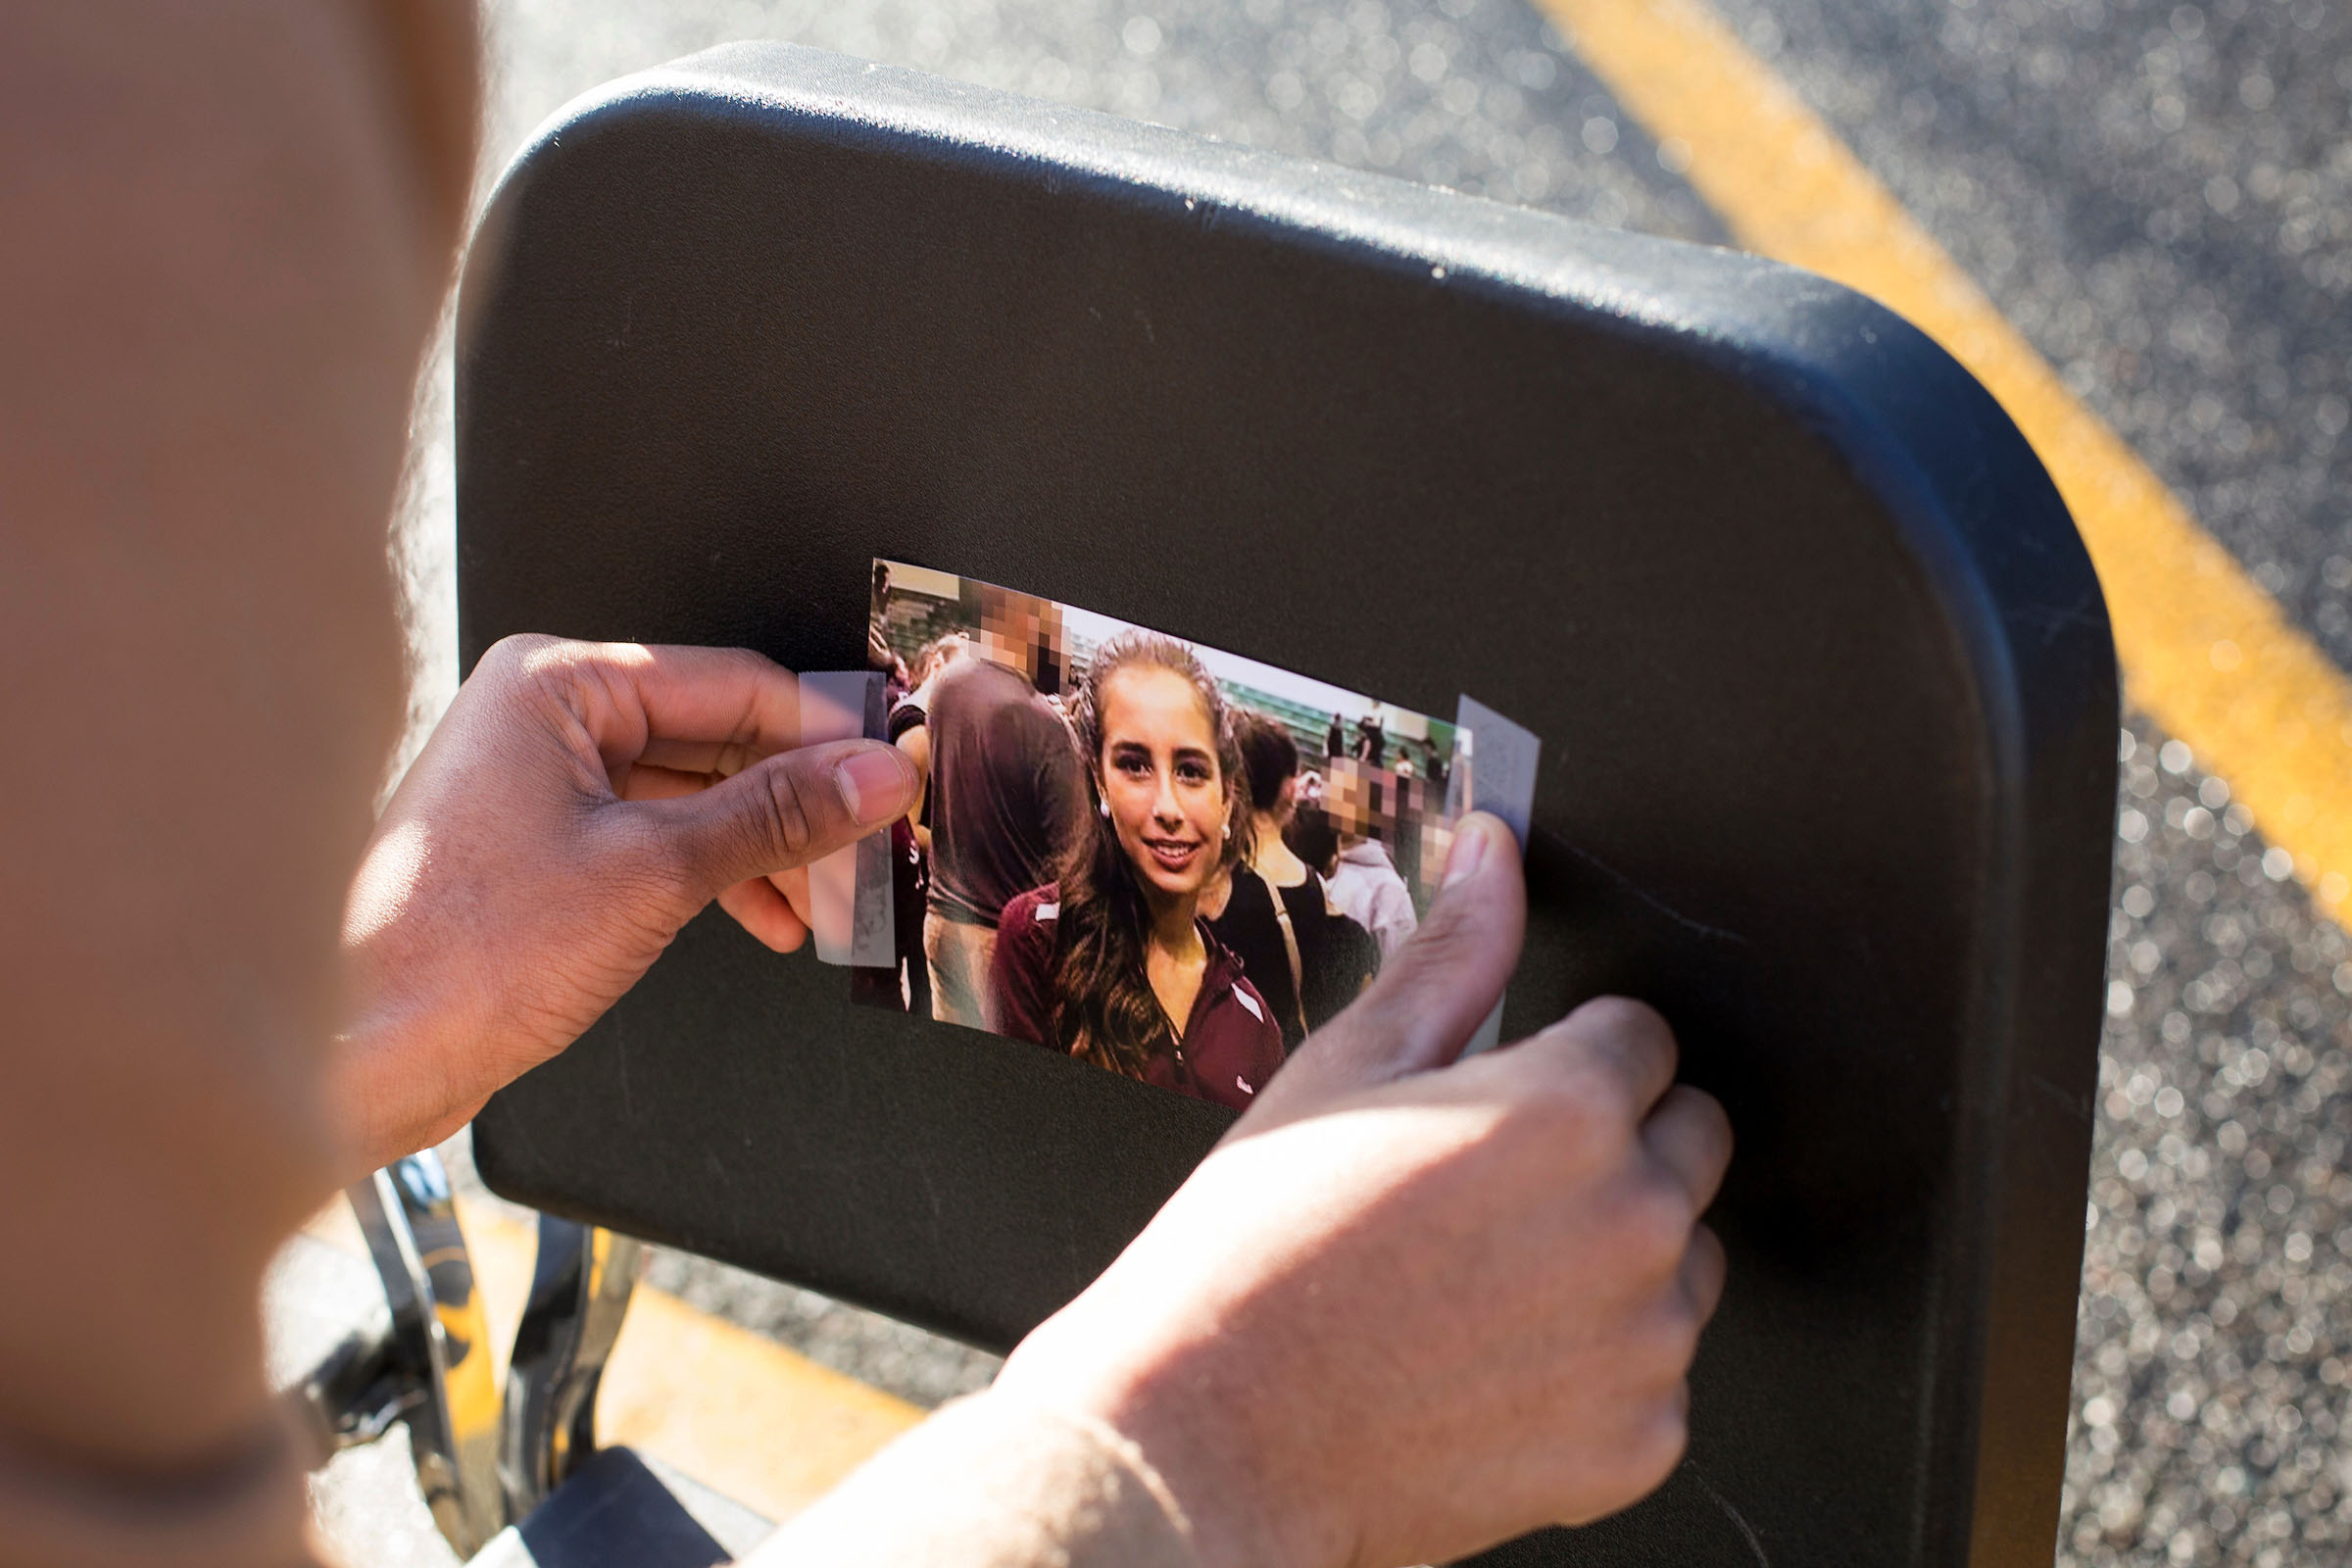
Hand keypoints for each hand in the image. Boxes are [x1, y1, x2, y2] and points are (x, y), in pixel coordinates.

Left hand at [333, 634, 917, 1169]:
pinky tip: (767, 919)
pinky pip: (656, 838)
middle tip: (870, 843)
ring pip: (693, 795)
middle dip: (797, 800)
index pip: (731, 683)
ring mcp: (539, 784)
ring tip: (828, 899)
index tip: (888, 771)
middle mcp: (542, 718)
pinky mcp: (541, 848)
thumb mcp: (655, 873)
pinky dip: (716, 877)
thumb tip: (872, 776)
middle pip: (716, 737)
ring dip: (764, 849)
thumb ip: (778, 816)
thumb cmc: (460, 955)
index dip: (822, 732)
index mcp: (555, 684)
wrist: (361, 1054)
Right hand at [992, 813, 1730, 1567]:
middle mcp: (1633, 1218)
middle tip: (1490, 1195)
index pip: (1643, 1039)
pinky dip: (1600, 1372)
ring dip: (1616, 1258)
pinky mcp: (1639, 1439)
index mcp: (1568, 1107)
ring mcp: (1646, 1341)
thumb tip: (1497, 855)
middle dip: (1615, 1148)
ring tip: (1483, 1285)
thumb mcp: (1347, 1073)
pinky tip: (1494, 1366)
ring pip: (1683, 1260)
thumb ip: (1454, 957)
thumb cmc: (1260, 1249)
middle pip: (1691, 1140)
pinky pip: (1659, 1376)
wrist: (1210, 1434)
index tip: (1500, 1109)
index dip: (1567, 1063)